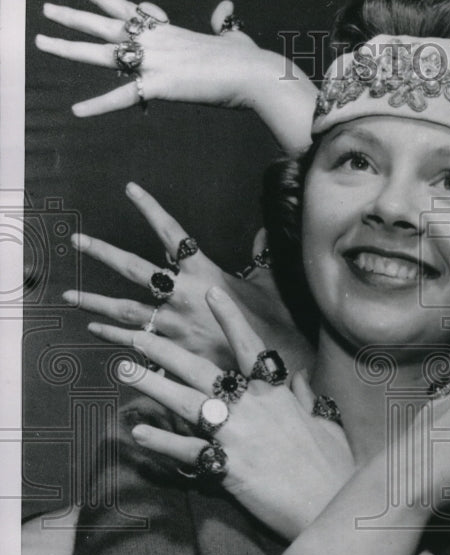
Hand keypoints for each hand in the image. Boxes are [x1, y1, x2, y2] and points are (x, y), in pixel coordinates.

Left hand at [36, 0, 258, 112]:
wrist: (255, 74)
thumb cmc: (247, 60)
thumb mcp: (232, 37)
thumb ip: (224, 23)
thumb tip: (226, 9)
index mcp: (169, 31)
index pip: (128, 7)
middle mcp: (155, 41)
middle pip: (105, 23)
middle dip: (74, 16)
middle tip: (47, 9)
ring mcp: (155, 62)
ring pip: (102, 52)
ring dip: (69, 47)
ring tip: (41, 41)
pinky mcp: (159, 86)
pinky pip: (122, 98)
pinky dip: (98, 106)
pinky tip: (76, 110)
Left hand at [62, 182, 313, 370]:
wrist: (275, 365)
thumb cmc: (275, 324)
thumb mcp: (270, 284)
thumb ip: (262, 257)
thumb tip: (263, 232)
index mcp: (206, 273)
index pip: (173, 234)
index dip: (151, 209)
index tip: (131, 190)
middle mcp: (184, 295)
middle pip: (135, 269)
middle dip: (103, 253)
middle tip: (77, 240)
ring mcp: (175, 324)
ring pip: (126, 309)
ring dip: (95, 303)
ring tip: (69, 296)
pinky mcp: (173, 350)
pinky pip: (135, 341)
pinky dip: (113, 336)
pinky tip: (94, 330)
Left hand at [88, 287, 354, 538]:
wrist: (332, 505)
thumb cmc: (334, 466)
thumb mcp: (327, 424)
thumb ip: (308, 399)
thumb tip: (302, 379)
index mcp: (277, 395)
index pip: (249, 347)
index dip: (230, 318)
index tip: (211, 293)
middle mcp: (253, 408)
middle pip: (202, 370)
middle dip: (167, 351)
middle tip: (139, 335)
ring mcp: (238, 436)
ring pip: (186, 402)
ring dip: (152, 385)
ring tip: (124, 370)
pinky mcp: (228, 467)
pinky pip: (187, 450)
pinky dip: (161, 441)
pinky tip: (137, 432)